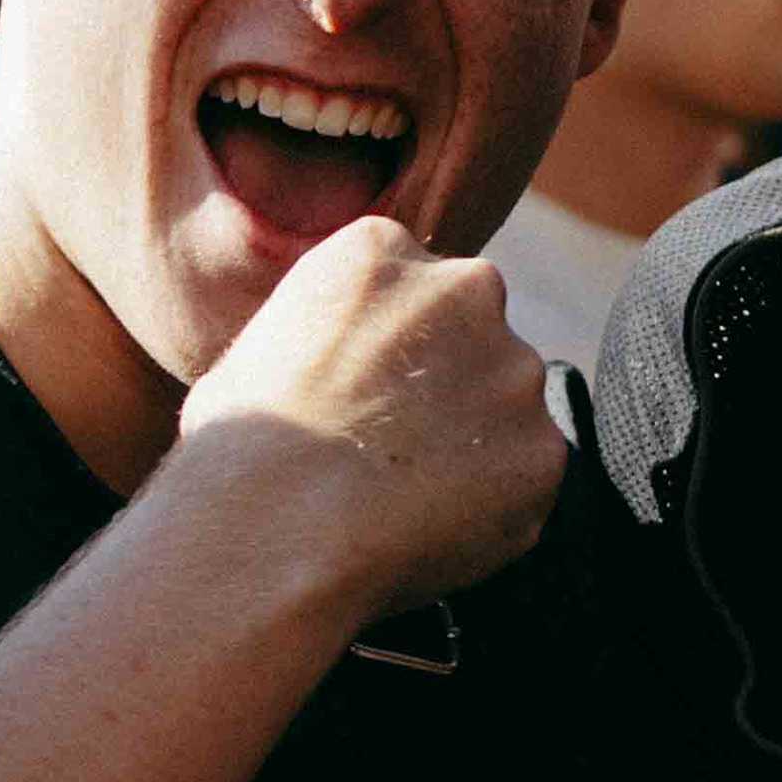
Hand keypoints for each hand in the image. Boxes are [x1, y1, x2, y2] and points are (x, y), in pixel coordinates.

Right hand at [184, 214, 565, 615]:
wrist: (276, 524)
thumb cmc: (239, 446)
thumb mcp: (258, 346)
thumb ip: (325, 334)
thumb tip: (336, 367)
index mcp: (383, 249)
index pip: (410, 286)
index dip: (391, 350)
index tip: (367, 393)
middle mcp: (466, 289)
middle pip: (472, 339)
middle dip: (446, 390)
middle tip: (392, 451)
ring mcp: (514, 372)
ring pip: (504, 413)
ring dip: (471, 451)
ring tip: (400, 501)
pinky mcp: (542, 451)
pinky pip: (522, 483)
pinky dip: (489, 512)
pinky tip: (426, 531)